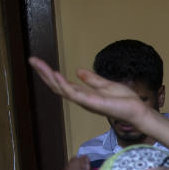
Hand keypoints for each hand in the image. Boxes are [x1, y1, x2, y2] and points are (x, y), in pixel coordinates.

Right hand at [28, 56, 150, 126]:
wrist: (136, 109)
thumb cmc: (125, 100)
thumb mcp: (106, 85)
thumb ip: (92, 79)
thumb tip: (78, 71)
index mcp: (84, 94)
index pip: (62, 84)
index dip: (50, 74)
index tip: (39, 62)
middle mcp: (81, 99)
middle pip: (57, 86)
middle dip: (44, 73)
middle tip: (32, 60)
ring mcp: (84, 102)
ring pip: (61, 89)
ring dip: (48, 76)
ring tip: (37, 63)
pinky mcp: (91, 103)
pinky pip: (73, 94)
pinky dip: (63, 84)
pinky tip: (55, 74)